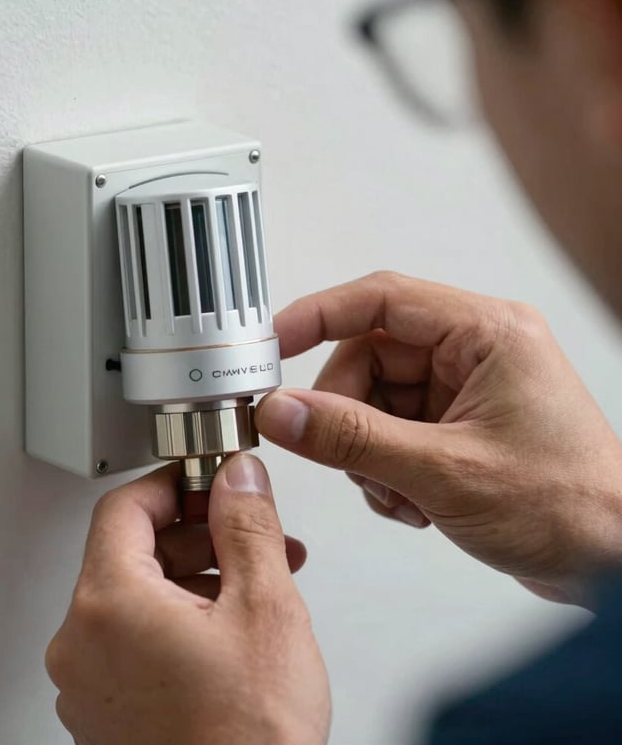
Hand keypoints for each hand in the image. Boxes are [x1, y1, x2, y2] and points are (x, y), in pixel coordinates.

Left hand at [45, 455, 330, 744]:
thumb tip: (237, 477)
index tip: (207, 481)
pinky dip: (178, 618)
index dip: (173, 485)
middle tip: (246, 533)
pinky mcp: (106, 712)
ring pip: (138, 596)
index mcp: (108, 606)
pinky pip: (135, 639)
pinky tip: (228, 626)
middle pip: (131, 551)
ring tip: (254, 582)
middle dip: (197, 534)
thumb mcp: (264, 605)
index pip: (124, 507)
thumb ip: (247, 524)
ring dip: (195, 576)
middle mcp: (82, 645)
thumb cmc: (249, 740)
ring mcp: (89, 685)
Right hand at [255, 272, 621, 604]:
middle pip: (369, 360)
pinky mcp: (456, 425)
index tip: (274, 342)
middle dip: (348, 415)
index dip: (319, 315)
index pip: (382, 299)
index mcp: (487, 334)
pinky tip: (414, 502)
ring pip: (373, 401)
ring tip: (399, 493)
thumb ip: (352, 439)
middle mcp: (475, 353)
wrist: (615, 562)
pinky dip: (384, 469)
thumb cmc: (571, 508)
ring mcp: (464, 391)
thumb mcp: (444, 472)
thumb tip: (283, 412)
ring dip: (367, 453)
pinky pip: (389, 430)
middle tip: (343, 456)